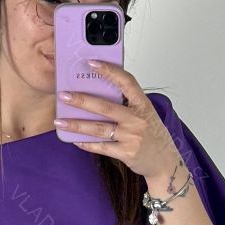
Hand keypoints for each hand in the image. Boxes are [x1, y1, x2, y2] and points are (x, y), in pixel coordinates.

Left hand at [55, 60, 180, 184]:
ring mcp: (132, 137)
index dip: (109, 71)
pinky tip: (74, 140)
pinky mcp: (126, 153)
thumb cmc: (152, 134)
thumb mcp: (145, 113)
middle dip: (82, 100)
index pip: (126, 81)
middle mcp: (137, 119)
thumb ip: (127, 103)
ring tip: (60, 121)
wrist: (165, 162)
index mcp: (142, 104)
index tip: (91, 63)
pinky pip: (101, 147)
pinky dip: (86, 143)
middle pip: (105, 107)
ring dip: (77, 125)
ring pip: (99, 128)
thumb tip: (97, 93)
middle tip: (64, 96)